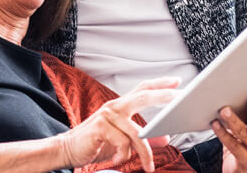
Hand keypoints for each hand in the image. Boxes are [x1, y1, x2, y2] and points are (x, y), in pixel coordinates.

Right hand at [54, 77, 180, 171]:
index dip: (160, 84)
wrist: (67, 150)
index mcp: (120, 106)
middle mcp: (114, 106)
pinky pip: (123, 143)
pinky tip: (118, 160)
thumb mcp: (124, 141)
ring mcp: (107, 116)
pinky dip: (123, 155)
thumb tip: (166, 137)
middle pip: (143, 96)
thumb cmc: (96, 144)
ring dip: (145, 153)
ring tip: (148, 166)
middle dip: (163, 96)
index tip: (177, 81)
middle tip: (179, 100)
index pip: (142, 89)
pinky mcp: (101, 128)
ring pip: (137, 133)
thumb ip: (145, 137)